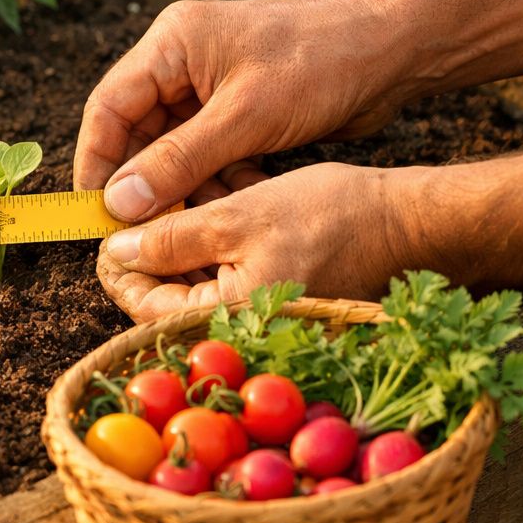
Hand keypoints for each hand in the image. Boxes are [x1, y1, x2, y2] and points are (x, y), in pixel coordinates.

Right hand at [74, 0, 409, 222]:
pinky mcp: (237, 107)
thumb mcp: (244, 118)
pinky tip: (225, 204)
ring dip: (178, 186)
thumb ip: (177, 161)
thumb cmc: (321, 66)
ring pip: (170, 146)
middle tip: (134, 231)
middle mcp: (182, 60)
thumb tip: (119, 203)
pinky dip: (210, 180)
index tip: (93, 212)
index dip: (96, 161)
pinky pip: (204, 151)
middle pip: (135, 129)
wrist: (394, 51)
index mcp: (172, 43)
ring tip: (184, 224)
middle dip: (138, 181)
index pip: (109, 106)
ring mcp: (209, 84)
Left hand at [96, 162, 417, 321]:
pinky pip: (233, 273)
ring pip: (201, 278)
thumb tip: (117, 250)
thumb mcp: (238, 217)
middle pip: (171, 295)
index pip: (146, 308)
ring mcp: (266, 318)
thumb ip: (172, 237)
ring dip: (184, 238)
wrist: (416, 224)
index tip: (106, 232)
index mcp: (228, 322)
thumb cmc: (335, 218)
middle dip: (153, 246)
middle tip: (140, 203)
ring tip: (177, 190)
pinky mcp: (283, 298)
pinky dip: (219, 241)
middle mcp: (245, 331)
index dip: (120, 268)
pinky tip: (215, 199)